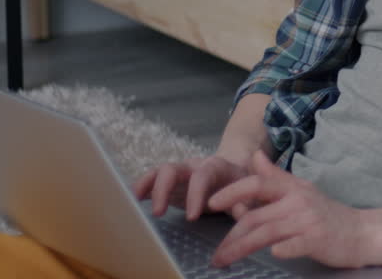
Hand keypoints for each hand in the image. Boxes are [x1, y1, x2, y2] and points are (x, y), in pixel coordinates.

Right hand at [132, 154, 251, 219]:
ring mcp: (181, 172)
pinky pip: (152, 180)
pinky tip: (131, 198)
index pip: (202, 176)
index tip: (192, 217)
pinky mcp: (171, 182)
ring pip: (159, 171)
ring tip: (135, 201)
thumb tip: (242, 215)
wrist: (236, 170)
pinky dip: (141, 187)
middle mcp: (195, 165)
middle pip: (174, 168)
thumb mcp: (250, 192)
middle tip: (158, 213)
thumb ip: (246, 203)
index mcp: (216, 167)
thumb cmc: (242, 184)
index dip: (196, 194)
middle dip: (163, 189)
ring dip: (147, 185)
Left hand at [207, 151, 379, 268]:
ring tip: (224, 262)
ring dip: (241, 248)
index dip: (232, 191)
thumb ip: (275, 177)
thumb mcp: (301, 191)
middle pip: (255, 216)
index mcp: (292, 188)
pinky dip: (281, 249)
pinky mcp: (318, 239)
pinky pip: (293, 244)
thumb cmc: (328, 215)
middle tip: (217, 255)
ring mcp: (308, 220)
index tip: (210, 204)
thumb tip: (253, 156)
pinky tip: (272, 255)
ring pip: (266, 233)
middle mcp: (298, 200)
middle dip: (230, 237)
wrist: (363, 233)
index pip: (256, 184)